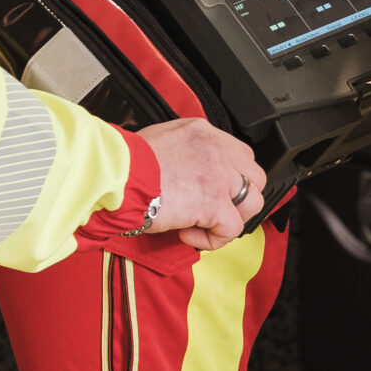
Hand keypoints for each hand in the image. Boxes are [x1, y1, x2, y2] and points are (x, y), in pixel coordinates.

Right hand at [134, 116, 265, 250]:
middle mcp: (216, 149)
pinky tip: (186, 233)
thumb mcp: (160, 140)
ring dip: (229, 218)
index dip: (231, 178)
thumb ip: (184, 151)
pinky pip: (232, 230)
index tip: (215, 192)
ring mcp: (219, 175)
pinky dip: (211, 239)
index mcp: (202, 132)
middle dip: (237, 198)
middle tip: (212, 211)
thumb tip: (188, 174)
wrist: (115, 175)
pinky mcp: (214, 202)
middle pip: (254, 176)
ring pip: (252, 202)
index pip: (239, 154)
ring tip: (201, 223)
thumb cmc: (126, 162)